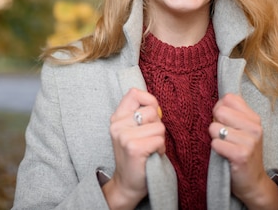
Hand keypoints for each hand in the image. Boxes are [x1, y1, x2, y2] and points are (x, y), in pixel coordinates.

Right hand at [102, 88, 165, 209]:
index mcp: (117, 118)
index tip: (151, 116)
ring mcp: (124, 136)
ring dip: (159, 139)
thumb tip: (156, 106)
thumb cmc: (135, 156)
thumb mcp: (132, 131)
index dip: (149, 100)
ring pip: (159, 126)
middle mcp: (117, 124)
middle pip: (152, 111)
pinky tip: (151, 156)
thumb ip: (141, 114)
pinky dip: (160, 149)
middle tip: (148, 139)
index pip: (134, 93)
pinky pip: (159, 140)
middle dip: (157, 125)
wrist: (127, 184)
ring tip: (149, 148)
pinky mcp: (134, 148)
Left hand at [209, 93, 277, 209]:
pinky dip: (215, 149)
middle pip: (220, 110)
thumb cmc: (242, 152)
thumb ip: (231, 114)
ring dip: (214, 138)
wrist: (253, 183)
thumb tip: (216, 104)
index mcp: (254, 118)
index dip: (219, 108)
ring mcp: (250, 141)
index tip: (223, 122)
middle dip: (215, 123)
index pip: (228, 98)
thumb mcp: (241, 130)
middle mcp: (255, 127)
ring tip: (225, 147)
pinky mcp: (241, 155)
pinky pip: (215, 143)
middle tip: (223, 137)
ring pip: (214, 127)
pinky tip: (225, 155)